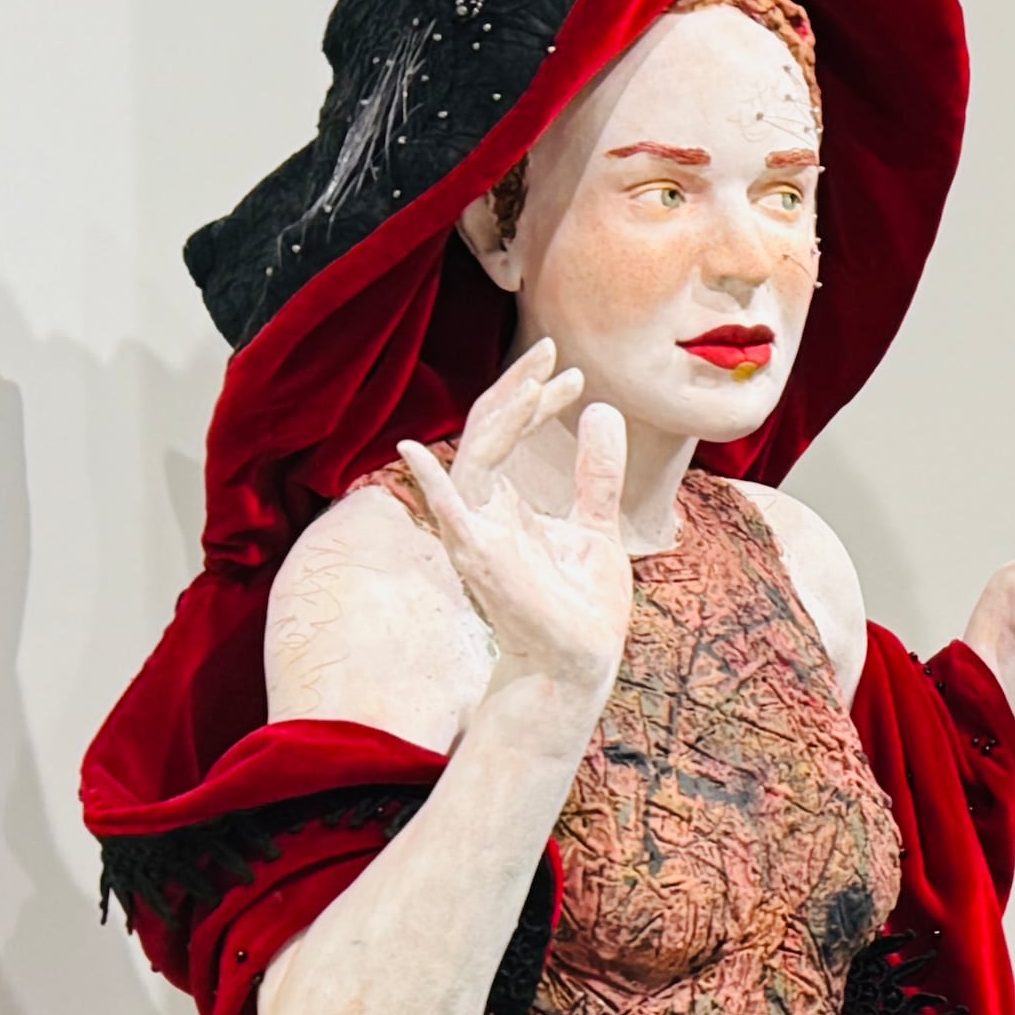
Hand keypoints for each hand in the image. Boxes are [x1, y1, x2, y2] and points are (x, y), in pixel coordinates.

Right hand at [395, 341, 632, 719]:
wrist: (578, 662)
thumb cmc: (581, 605)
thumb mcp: (596, 526)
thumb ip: (596, 475)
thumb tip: (604, 413)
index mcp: (505, 505)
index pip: (507, 434)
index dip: (534, 399)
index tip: (575, 377)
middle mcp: (484, 513)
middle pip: (485, 433)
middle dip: (516, 390)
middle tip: (551, 352)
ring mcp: (477, 533)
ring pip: (474, 460)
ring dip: (502, 418)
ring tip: (533, 383)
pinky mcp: (480, 558)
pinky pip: (446, 513)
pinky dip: (430, 483)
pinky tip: (411, 451)